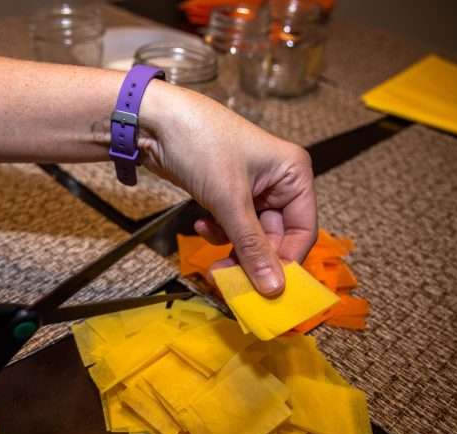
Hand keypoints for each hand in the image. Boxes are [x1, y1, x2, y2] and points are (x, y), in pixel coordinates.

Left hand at [142, 83, 316, 296]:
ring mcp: (251, 187)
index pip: (303, 230)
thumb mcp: (230, 201)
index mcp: (293, 173)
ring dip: (232, 246)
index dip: (287, 261)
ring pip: (251, 235)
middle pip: (276, 236)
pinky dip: (219, 231)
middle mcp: (278, 181)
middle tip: (229, 278)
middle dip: (253, 257)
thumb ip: (252, 247)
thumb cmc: (200, 146)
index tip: (267, 288)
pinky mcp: (226, 192)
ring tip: (212, 250)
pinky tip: (202, 225)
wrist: (153, 122)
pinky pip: (232, 225)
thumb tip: (274, 289)